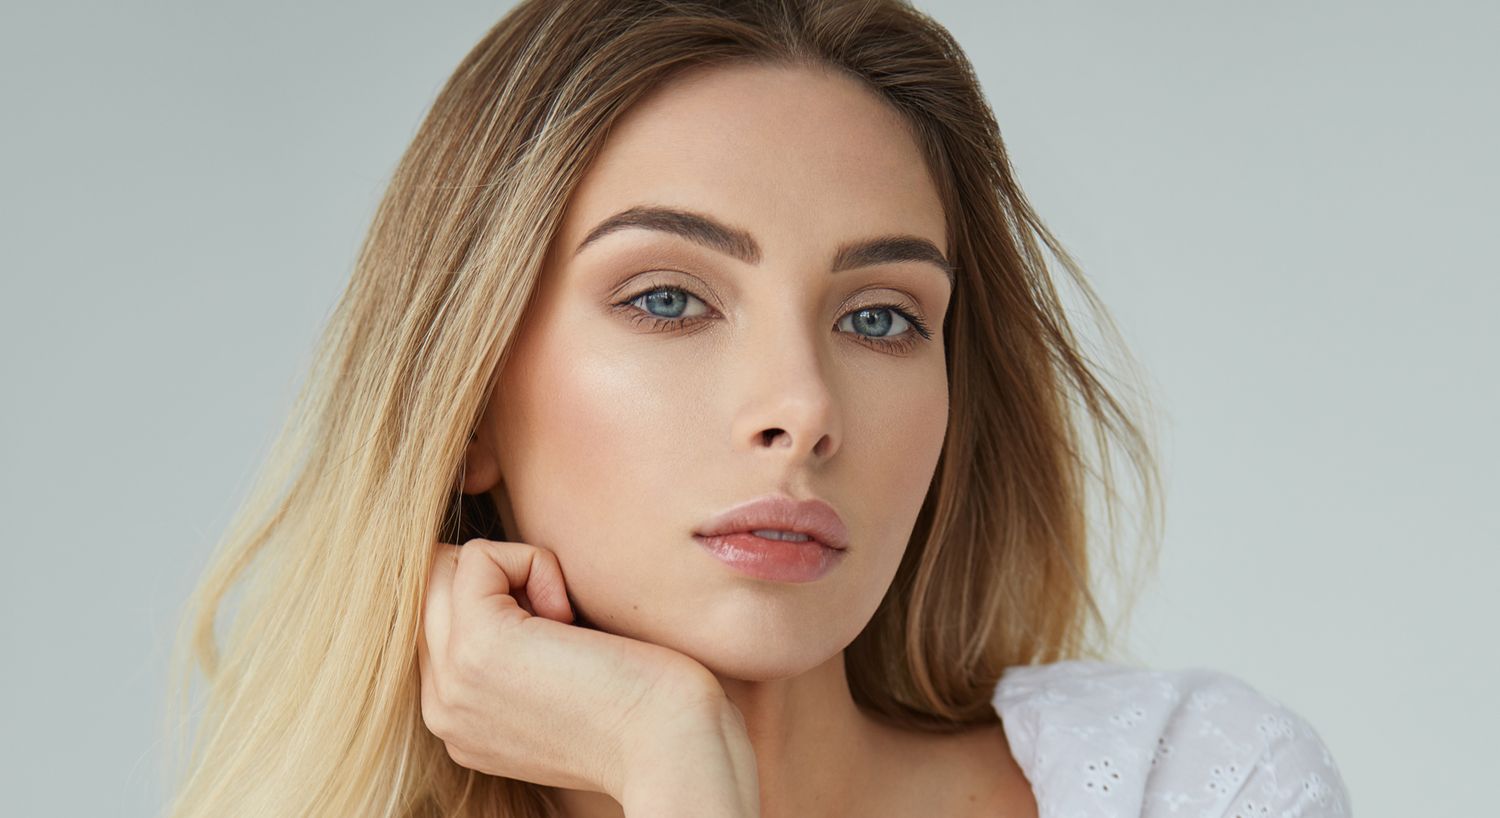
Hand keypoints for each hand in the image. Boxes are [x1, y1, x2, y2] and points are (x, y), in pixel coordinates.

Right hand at [417, 538, 735, 802]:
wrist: (669, 747)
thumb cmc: (639, 707)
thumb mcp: (555, 687)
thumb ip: (510, 656)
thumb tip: (496, 581)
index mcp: (456, 720)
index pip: (434, 623)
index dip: (495, 601)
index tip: (556, 634)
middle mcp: (441, 708)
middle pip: (430, 591)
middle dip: (495, 579)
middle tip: (559, 620)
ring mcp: (452, 679)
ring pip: (445, 569)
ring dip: (511, 569)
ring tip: (562, 617)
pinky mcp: (478, 643)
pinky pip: (478, 556)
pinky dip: (533, 560)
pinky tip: (569, 613)